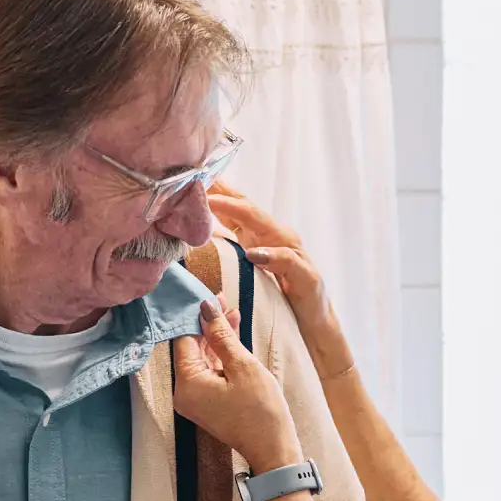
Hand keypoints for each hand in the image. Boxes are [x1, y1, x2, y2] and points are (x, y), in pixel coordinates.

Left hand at [174, 298, 301, 472]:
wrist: (274, 450)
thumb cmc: (261, 411)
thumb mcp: (243, 366)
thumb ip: (222, 336)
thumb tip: (206, 308)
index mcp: (187, 383)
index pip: (184, 338)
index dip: (197, 315)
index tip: (212, 295)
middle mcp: (184, 392)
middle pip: (191, 348)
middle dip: (208, 324)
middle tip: (225, 300)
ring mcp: (195, 399)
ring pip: (201, 358)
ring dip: (216, 337)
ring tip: (232, 313)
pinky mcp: (207, 403)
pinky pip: (209, 372)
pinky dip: (220, 355)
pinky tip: (232, 336)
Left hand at [208, 191, 354, 381]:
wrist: (313, 325)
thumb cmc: (279, 295)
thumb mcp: (248, 269)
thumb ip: (228, 249)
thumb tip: (194, 238)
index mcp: (261, 235)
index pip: (235, 204)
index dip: (213, 189)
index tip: (187, 174)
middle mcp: (277, 237)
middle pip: (246, 206)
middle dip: (221, 191)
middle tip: (197, 178)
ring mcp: (293, 253)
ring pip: (265, 225)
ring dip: (239, 212)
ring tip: (214, 204)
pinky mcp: (305, 275)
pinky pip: (287, 260)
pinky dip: (270, 255)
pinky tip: (253, 254)